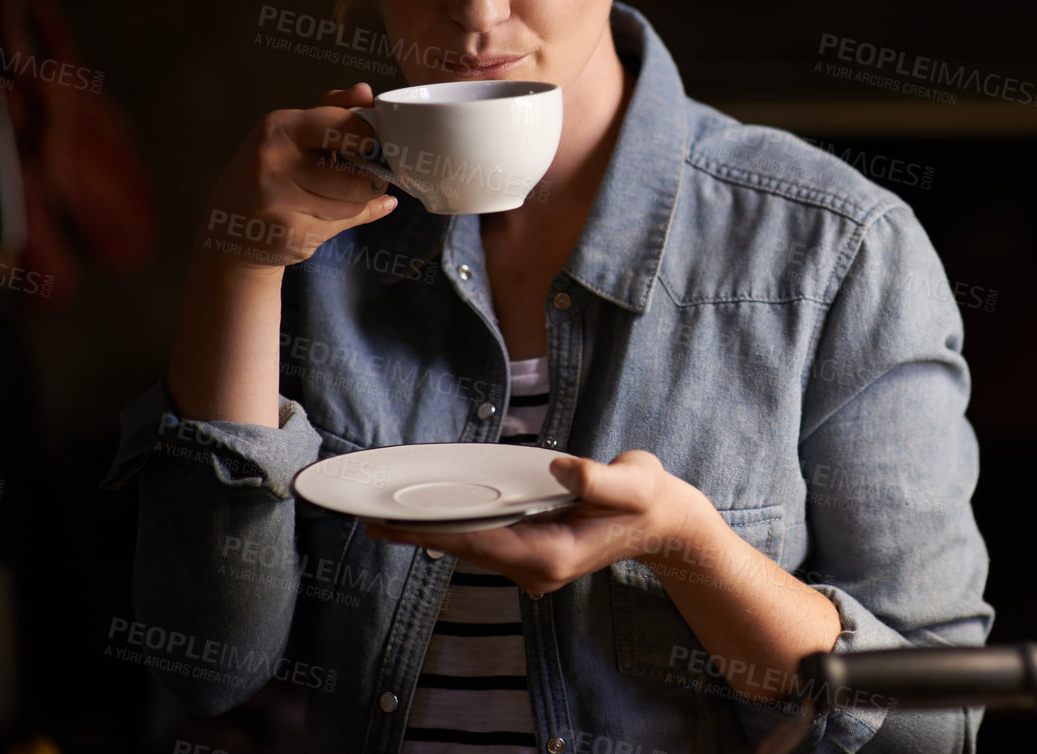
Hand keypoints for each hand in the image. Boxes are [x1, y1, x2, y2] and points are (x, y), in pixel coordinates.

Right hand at [199, 83, 396, 273]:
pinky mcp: (289, 232)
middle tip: (366, 179)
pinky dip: (341, 221)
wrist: (229, 229)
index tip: (374, 146)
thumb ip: (332, 111)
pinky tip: (317, 215)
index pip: (348, 127)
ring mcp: (280, 200)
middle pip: (358, 176)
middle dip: (371, 181)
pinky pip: (340, 225)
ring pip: (353, 203)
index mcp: (280, 128)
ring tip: (339, 197)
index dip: (371, 140)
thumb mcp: (292, 134)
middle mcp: (275, 161)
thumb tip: (365, 92)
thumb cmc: (269, 174)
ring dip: (357, 203)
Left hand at [364, 451, 705, 595]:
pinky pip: (488, 543)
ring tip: (390, 521)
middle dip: (423, 535)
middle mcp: (538, 568)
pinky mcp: (535, 553)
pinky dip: (460, 530)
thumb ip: (599, 476)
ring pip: (476, 549)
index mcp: (553, 554)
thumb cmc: (649, 498)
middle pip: (470, 549)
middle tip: (372, 522)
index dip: (436, 533)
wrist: (665, 521)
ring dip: (437, 534)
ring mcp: (536, 565)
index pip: (482, 542)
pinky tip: (437, 519)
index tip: (395, 527)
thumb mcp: (634, 480)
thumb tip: (558, 468)